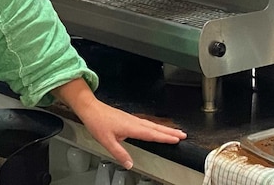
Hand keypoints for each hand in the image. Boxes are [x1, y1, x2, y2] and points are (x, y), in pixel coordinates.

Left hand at [52, 78, 186, 168]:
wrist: (91, 109)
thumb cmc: (98, 122)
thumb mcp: (107, 141)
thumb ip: (119, 153)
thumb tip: (130, 164)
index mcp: (131, 127)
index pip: (152, 134)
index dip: (165, 138)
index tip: (177, 140)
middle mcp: (134, 122)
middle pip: (156, 128)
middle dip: (170, 132)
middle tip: (183, 135)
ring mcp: (132, 119)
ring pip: (152, 125)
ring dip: (164, 128)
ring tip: (174, 132)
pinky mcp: (129, 119)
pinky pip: (146, 123)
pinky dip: (155, 126)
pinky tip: (155, 129)